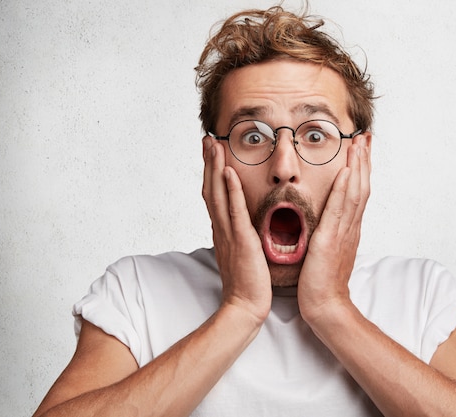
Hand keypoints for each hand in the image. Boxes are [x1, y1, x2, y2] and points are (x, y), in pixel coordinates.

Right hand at [202, 137, 271, 321]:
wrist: (246, 306)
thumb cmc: (248, 282)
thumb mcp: (242, 253)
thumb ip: (239, 236)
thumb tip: (240, 225)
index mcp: (223, 231)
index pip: (214, 195)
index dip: (211, 172)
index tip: (212, 152)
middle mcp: (221, 228)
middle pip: (211, 188)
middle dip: (209, 162)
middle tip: (208, 138)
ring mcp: (229, 233)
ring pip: (218, 194)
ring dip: (215, 167)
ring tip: (214, 144)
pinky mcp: (240, 240)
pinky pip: (234, 210)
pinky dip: (230, 190)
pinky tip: (228, 171)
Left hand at [297, 135, 370, 322]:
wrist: (325, 305)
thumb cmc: (322, 282)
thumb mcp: (328, 250)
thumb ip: (330, 232)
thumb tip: (328, 221)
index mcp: (348, 228)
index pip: (358, 192)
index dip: (361, 169)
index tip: (361, 148)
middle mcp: (350, 226)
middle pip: (362, 186)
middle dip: (364, 160)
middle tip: (366, 136)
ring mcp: (344, 232)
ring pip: (355, 192)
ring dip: (358, 166)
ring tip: (359, 143)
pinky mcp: (331, 239)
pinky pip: (340, 209)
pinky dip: (345, 189)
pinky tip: (347, 171)